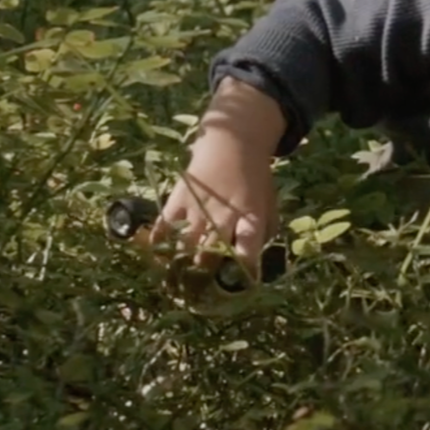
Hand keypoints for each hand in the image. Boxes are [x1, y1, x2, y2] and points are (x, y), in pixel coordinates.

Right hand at [153, 133, 278, 281]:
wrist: (233, 141)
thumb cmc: (254, 176)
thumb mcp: (269, 202)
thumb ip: (266, 230)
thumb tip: (257, 258)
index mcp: (250, 218)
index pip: (247, 252)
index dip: (243, 270)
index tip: (239, 282)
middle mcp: (223, 217)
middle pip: (209, 256)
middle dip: (205, 275)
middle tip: (201, 287)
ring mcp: (197, 209)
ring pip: (185, 247)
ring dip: (182, 265)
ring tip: (179, 280)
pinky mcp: (178, 199)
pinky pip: (164, 227)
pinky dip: (160, 244)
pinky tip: (159, 257)